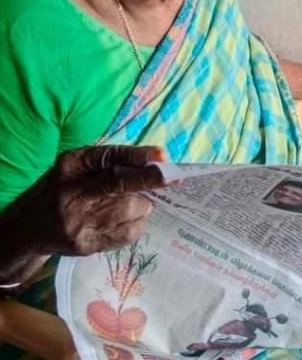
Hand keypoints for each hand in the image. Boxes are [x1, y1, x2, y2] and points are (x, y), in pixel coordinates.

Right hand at [0, 145, 166, 267]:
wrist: (29, 228)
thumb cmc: (64, 188)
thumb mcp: (77, 166)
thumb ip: (110, 162)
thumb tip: (156, 161)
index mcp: (72, 165)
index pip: (108, 157)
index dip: (136, 156)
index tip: (162, 156)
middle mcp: (72, 192)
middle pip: (118, 183)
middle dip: (149, 179)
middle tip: (173, 178)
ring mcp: (77, 222)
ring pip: (128, 210)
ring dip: (142, 205)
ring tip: (137, 203)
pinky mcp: (84, 245)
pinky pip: (126, 234)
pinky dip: (135, 224)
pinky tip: (128, 220)